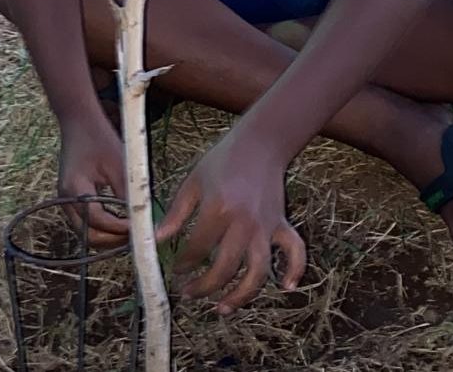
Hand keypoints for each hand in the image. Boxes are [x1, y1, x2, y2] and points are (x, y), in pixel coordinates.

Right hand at [59, 118, 128, 246]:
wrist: (80, 124)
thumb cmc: (101, 139)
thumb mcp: (119, 163)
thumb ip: (127, 192)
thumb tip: (141, 217)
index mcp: (75, 188)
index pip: (97, 219)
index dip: (119, 228)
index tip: (139, 229)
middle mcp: (65, 200)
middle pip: (87, 234)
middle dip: (113, 241)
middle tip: (137, 237)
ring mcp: (65, 202)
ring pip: (85, 233)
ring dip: (108, 238)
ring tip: (132, 233)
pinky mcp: (70, 201)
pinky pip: (85, 223)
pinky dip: (102, 228)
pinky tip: (121, 223)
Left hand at [156, 134, 305, 314]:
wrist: (260, 143)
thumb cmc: (224, 160)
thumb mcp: (193, 181)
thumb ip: (176, 213)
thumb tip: (157, 240)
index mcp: (218, 210)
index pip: (196, 249)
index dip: (183, 264)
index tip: (176, 269)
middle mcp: (243, 223)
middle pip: (224, 268)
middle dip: (203, 287)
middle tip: (189, 292)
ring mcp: (265, 226)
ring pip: (257, 271)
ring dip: (241, 295)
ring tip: (222, 308)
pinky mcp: (281, 224)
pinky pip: (295, 251)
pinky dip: (295, 270)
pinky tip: (286, 287)